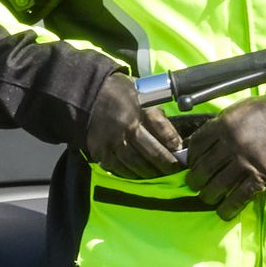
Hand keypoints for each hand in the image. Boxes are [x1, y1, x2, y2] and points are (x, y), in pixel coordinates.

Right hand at [69, 58, 184, 181]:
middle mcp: (127, 125)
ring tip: (159, 175)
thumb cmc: (117, 91)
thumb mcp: (140, 93)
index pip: (163, 131)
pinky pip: (119, 167)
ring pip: (137, 163)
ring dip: (151, 172)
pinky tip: (139, 175)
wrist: (85, 92)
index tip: (180, 150)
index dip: (174, 143)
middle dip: (167, 163)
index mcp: (139, 108)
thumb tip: (172, 135)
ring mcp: (113, 140)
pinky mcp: (100, 150)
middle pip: (153, 151)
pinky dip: (131, 173)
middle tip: (175, 169)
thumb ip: (155, 112)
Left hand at [183, 91, 265, 217]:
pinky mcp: (260, 176)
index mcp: (223, 126)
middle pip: (204, 169)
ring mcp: (246, 162)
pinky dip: (229, 207)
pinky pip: (240, 196)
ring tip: (208, 197)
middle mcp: (231, 144)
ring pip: (218, 185)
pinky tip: (224, 212)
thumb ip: (216, 126)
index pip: (197, 146)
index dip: (190, 158)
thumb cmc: (262, 114)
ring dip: (209, 195)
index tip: (191, 165)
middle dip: (195, 180)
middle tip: (195, 184)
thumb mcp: (235, 111)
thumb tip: (197, 144)